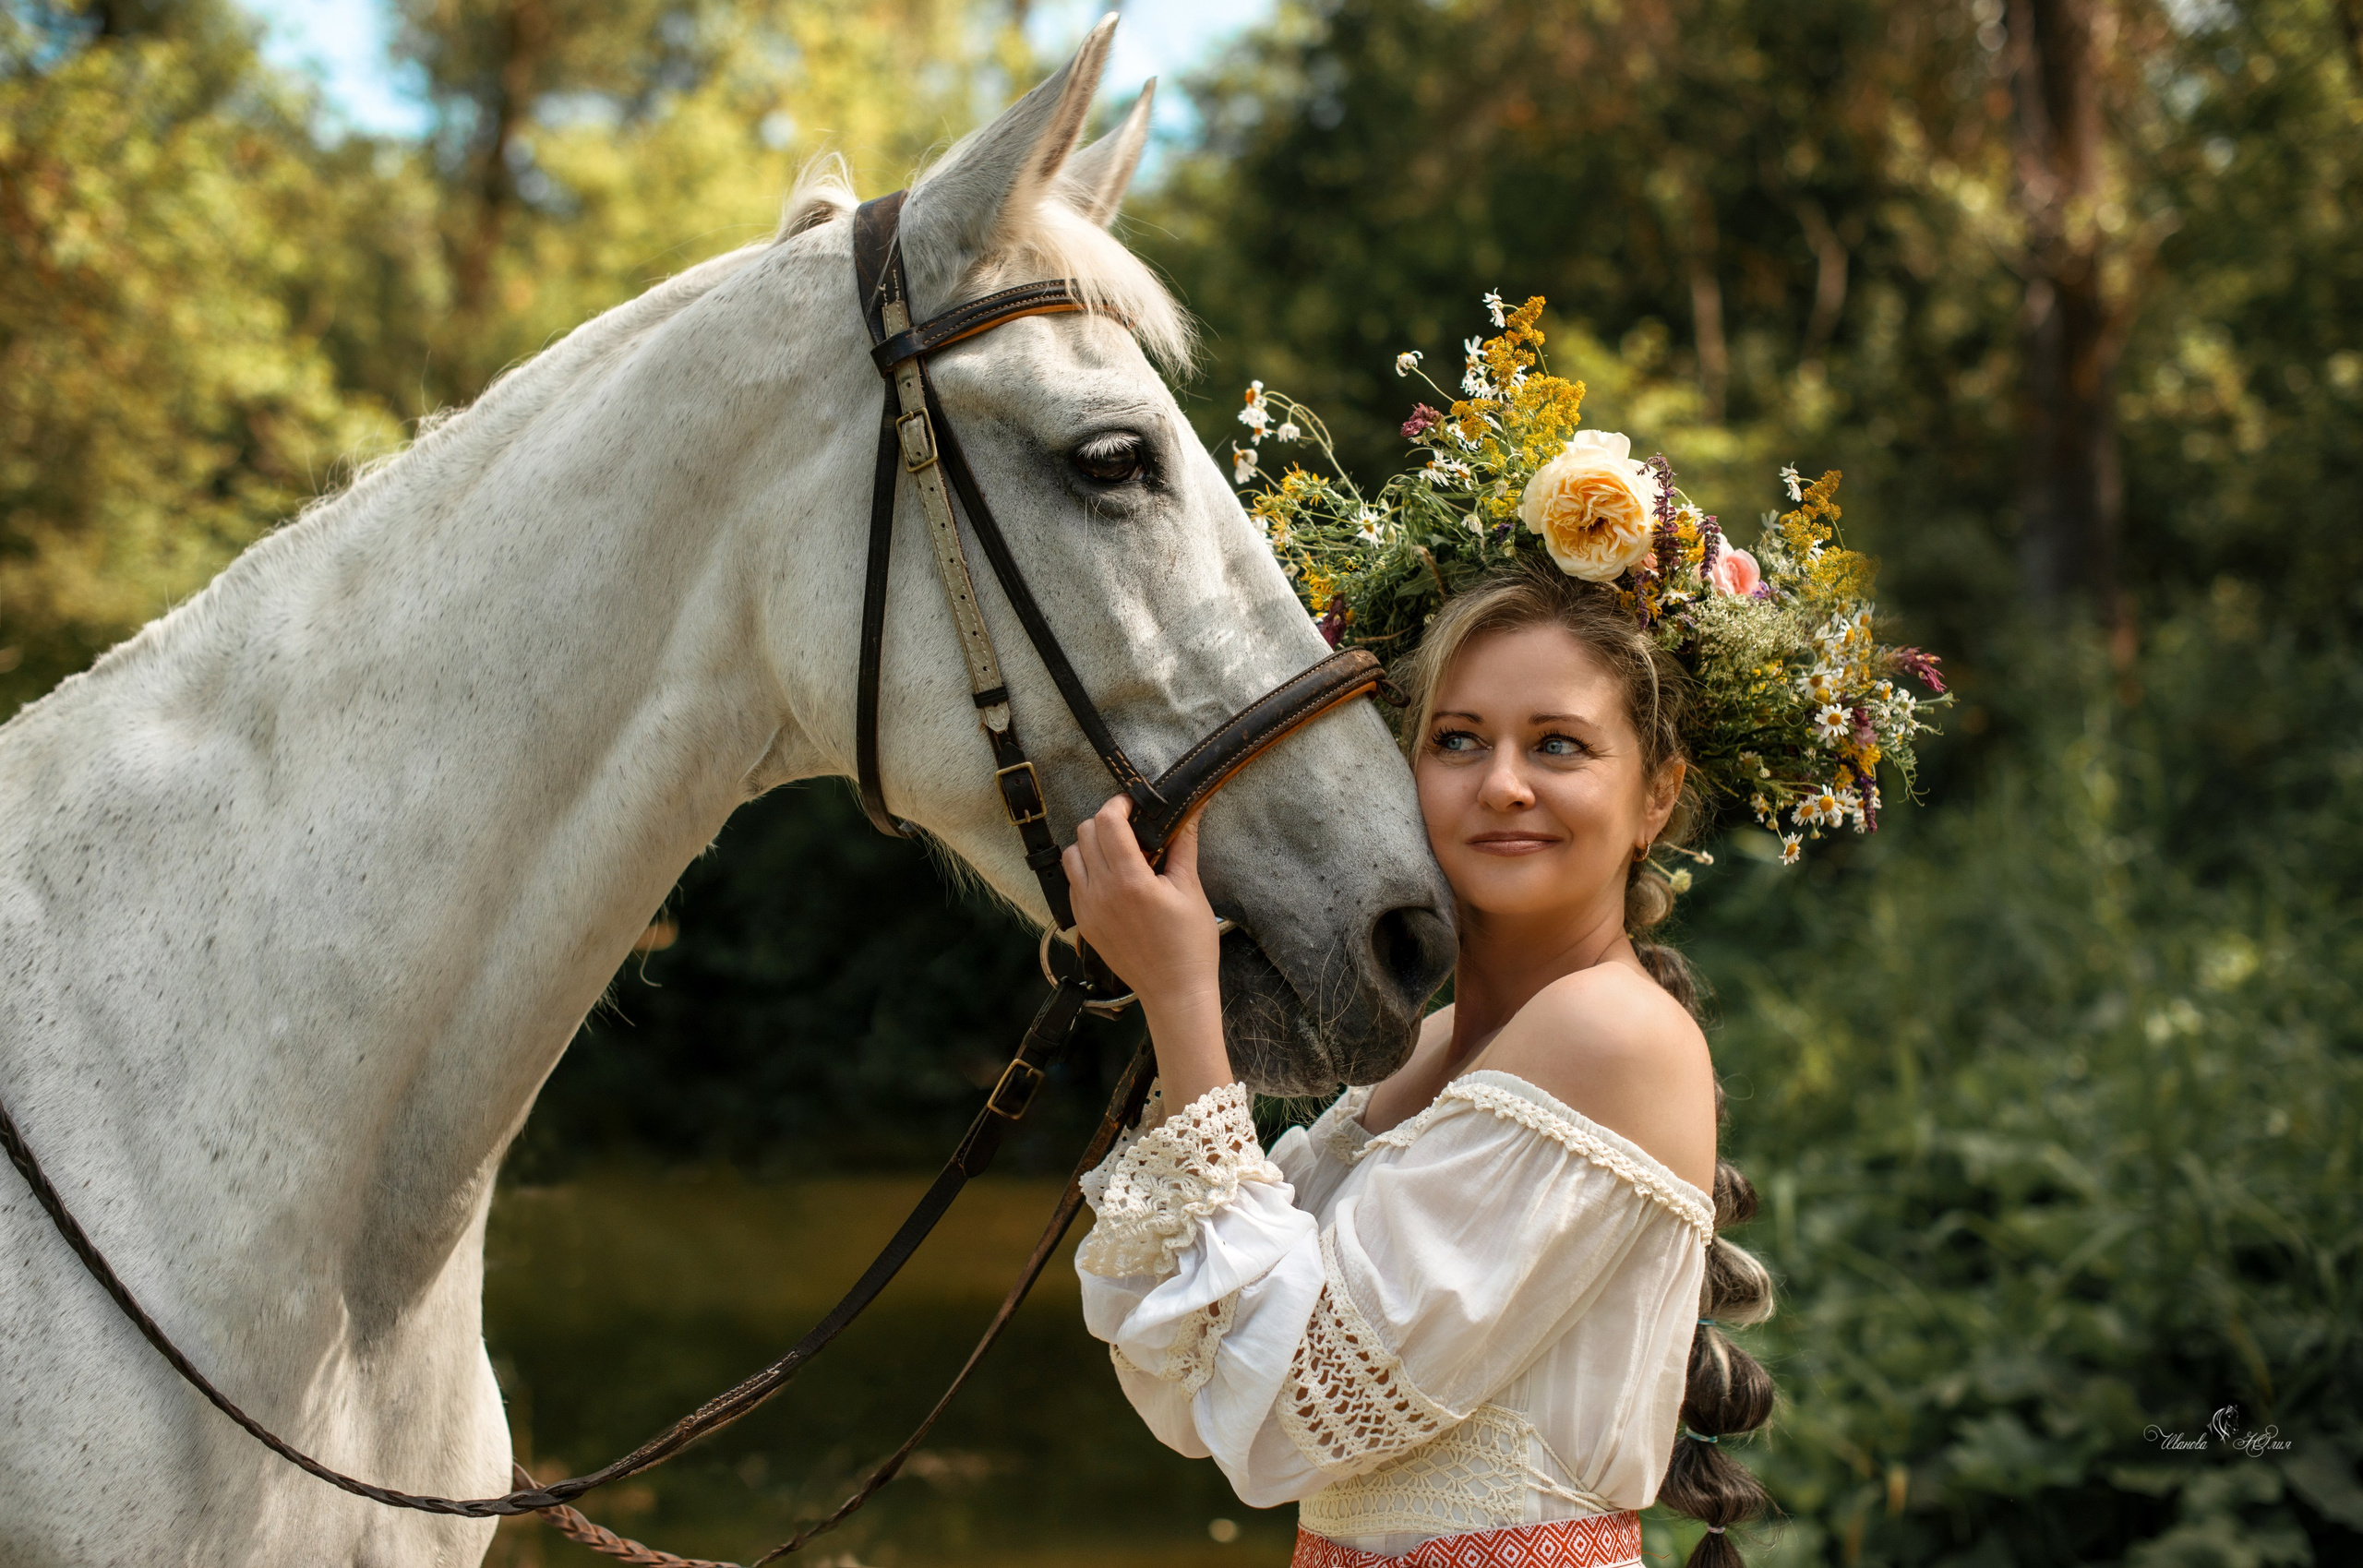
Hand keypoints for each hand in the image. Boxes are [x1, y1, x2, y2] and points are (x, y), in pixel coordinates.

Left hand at [1063, 796, 1218, 1008]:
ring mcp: (1086, 909)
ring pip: (1071, 856)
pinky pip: (1073, 883)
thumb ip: (1183, 845)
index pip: (1106, 822)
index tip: (1134, 806)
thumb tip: (1190, 809)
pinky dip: (1087, 871)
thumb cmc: (1189, 944)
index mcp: (1129, 881)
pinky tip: (1114, 881)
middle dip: (1107, 823)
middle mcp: (1100, 893)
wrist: (1174, 993)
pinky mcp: (1083, 923)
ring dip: (1092, 846)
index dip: (1119, 805)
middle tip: (1134, 834)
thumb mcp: (1190, 889)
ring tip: (1121, 857)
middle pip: (1085, 833)